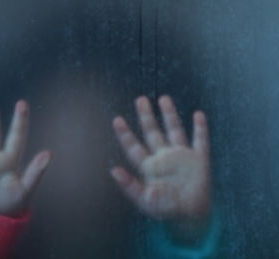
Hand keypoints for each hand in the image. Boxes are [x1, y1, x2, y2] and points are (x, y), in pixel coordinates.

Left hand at [111, 95, 209, 220]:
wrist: (191, 216)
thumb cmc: (165, 209)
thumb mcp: (145, 200)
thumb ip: (130, 186)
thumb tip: (113, 170)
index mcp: (149, 166)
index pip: (134, 147)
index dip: (125, 134)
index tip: (117, 119)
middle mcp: (164, 157)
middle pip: (152, 133)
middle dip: (146, 117)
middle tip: (140, 100)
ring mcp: (182, 157)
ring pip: (174, 130)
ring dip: (170, 115)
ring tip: (163, 98)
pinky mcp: (199, 160)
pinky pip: (200, 141)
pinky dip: (200, 129)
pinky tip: (198, 115)